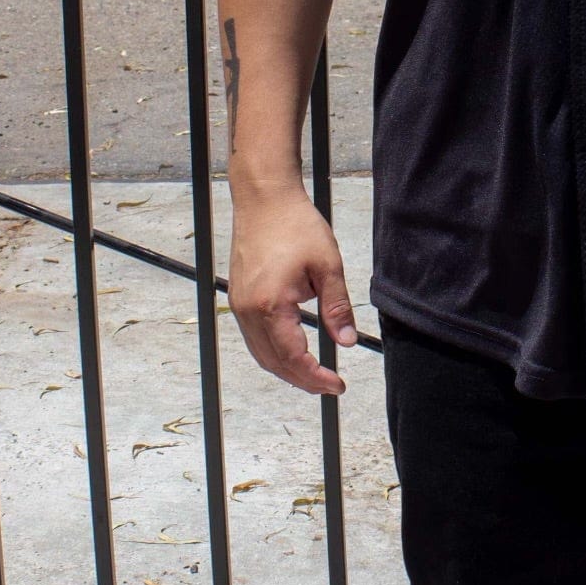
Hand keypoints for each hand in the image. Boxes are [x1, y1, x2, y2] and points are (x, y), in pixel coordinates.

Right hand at [227, 184, 358, 395]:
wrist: (264, 199)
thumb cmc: (296, 225)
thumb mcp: (328, 265)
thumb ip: (337, 307)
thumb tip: (347, 342)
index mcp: (271, 305)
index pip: (294, 357)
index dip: (316, 377)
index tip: (338, 385)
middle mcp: (248, 310)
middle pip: (274, 362)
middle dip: (303, 380)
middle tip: (330, 385)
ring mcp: (238, 305)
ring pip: (261, 354)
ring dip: (287, 370)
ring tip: (314, 374)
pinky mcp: (237, 298)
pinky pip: (254, 338)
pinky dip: (273, 353)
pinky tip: (293, 352)